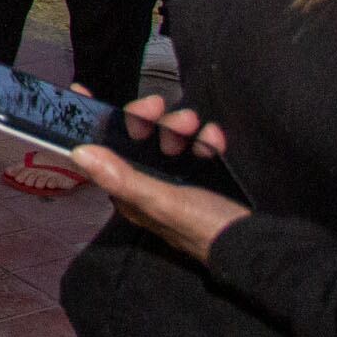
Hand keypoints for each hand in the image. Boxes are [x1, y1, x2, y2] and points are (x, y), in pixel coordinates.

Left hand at [65, 95, 247, 262]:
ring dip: (179, 125)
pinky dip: (205, 138)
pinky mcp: (201, 173)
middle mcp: (147, 182)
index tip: (81, 92)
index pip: (101, 151)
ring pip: (167, 136)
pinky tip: (214, 141)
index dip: (91, 123)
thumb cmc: (205, 229)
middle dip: (148, 117)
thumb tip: (80, 152)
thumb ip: (123, 178)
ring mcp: (175, 176)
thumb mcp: (161, 202)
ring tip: (195, 128)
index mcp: (129, 191)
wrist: (256, 245)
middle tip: (158, 106)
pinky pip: (196, 144)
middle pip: (136, 136)